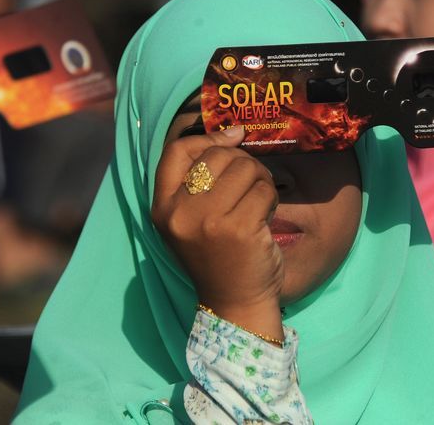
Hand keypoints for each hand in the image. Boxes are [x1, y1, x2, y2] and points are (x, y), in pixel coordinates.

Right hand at [152, 127, 283, 339]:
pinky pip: (264, 190)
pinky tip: (266, 217)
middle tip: (252, 185)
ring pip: (245, 169)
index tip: (232, 141)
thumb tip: (235, 130)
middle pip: (217, 156)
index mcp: (162, 208)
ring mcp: (208, 221)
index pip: (176, 151)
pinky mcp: (239, 228)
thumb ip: (202, 179)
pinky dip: (272, 199)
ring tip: (259, 203)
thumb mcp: (192, 219)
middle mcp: (180, 213)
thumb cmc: (219, 256)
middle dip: (243, 163)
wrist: (235, 303)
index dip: (207, 140)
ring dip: (261, 181)